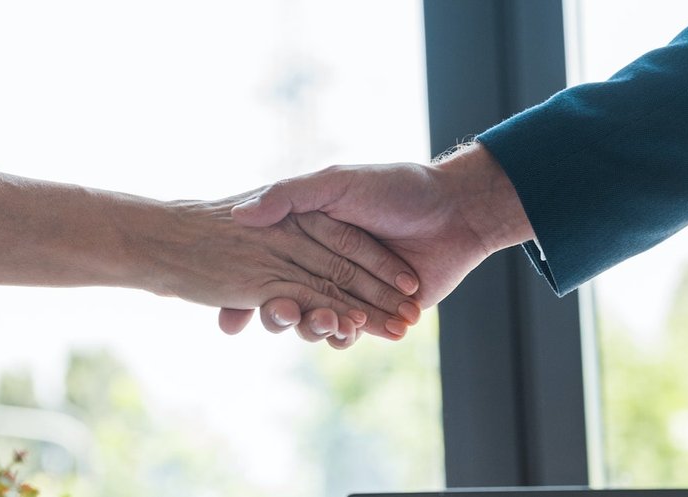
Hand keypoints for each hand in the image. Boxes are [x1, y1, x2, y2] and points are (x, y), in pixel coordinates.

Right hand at [221, 144, 534, 340]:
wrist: (458, 211)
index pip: (261, 268)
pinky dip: (347, 335)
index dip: (242, 293)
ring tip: (326, 322)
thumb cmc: (396, 188)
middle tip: (282, 313)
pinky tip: (351, 330)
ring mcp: (348, 291)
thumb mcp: (337, 181)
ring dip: (315, 326)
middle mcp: (320, 264)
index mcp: (304, 233)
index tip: (229, 312)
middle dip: (279, 314)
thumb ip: (290, 195)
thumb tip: (240, 214)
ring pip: (315, 321)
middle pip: (283, 301)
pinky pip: (350, 333)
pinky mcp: (376, 313)